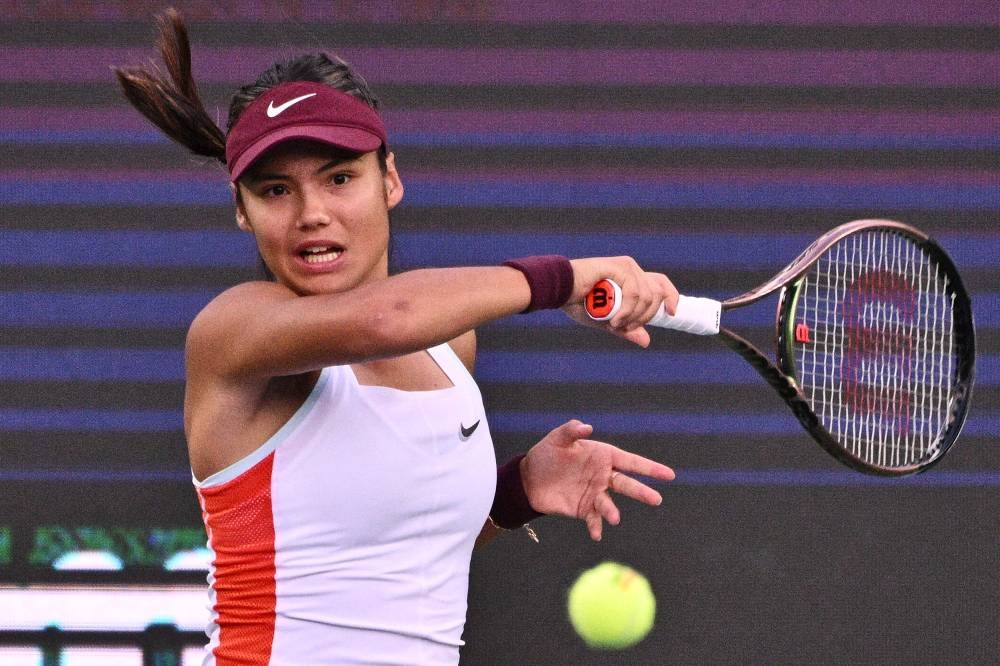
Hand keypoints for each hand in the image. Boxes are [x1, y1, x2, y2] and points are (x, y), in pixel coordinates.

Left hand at [520, 420, 675, 540]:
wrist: (528, 478)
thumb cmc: (546, 454)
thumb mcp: (557, 438)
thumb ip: (571, 430)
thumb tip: (587, 427)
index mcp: (603, 456)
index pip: (631, 462)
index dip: (650, 468)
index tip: (669, 475)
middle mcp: (603, 476)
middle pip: (627, 485)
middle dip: (642, 492)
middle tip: (656, 499)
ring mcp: (595, 494)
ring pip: (610, 503)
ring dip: (612, 511)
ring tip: (614, 518)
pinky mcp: (584, 510)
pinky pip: (593, 520)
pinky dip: (596, 527)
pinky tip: (596, 534)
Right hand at [564, 257, 677, 347]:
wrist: (559, 292)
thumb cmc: (579, 303)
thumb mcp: (608, 322)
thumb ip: (627, 329)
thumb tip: (647, 341)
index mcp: (632, 279)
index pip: (660, 284)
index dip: (671, 297)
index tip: (672, 313)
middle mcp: (632, 270)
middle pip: (657, 294)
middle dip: (645, 316)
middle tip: (625, 327)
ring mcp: (626, 266)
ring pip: (647, 296)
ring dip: (633, 316)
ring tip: (614, 323)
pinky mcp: (618, 266)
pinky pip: (634, 293)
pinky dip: (626, 310)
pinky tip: (613, 318)